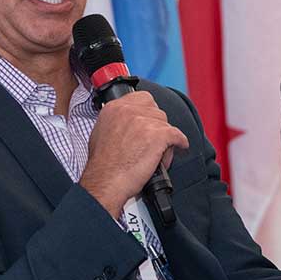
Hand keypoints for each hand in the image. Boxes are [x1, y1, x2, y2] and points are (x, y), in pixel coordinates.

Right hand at [79, 91, 188, 216]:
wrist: (106, 182)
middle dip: (157, 125)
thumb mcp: (100, 134)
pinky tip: (179, 147)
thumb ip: (116, 122)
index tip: (150, 120)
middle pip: (156, 111)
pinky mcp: (157, 135)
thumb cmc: (102, 166)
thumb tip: (128, 124)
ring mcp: (144, 121)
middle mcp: (128, 110)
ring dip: (165, 137)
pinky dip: (180, 142)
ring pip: (165, 123)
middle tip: (153, 140)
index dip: (149, 111)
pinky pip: (177, 135)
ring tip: (157, 152)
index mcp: (114, 108)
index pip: (142, 98)